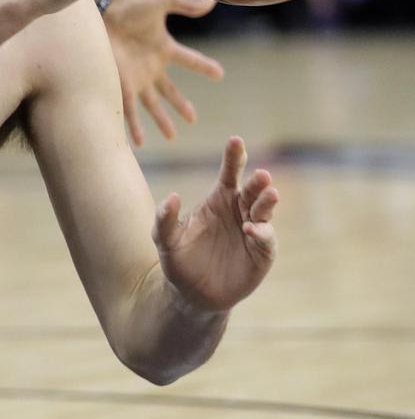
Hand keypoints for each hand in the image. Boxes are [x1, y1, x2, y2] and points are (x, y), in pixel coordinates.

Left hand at [103, 0, 223, 145]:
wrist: (100, 11)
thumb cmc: (129, 3)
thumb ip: (186, 3)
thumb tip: (213, 2)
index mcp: (162, 48)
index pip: (189, 60)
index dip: (204, 66)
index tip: (220, 74)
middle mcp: (150, 67)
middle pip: (170, 91)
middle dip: (180, 105)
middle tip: (193, 119)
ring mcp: (136, 78)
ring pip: (152, 106)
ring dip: (162, 121)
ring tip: (172, 137)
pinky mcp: (121, 84)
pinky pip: (129, 110)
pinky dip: (134, 126)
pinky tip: (139, 142)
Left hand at [152, 137, 278, 311]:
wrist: (192, 294)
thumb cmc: (179, 260)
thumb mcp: (165, 240)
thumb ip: (164, 219)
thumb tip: (171, 196)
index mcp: (218, 200)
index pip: (229, 173)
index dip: (234, 156)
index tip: (236, 140)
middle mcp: (239, 210)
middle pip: (252, 189)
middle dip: (258, 181)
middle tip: (261, 174)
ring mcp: (253, 230)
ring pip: (264, 210)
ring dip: (268, 201)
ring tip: (270, 193)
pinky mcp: (262, 253)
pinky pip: (265, 239)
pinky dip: (261, 233)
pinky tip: (252, 229)